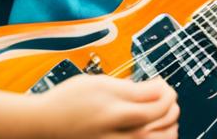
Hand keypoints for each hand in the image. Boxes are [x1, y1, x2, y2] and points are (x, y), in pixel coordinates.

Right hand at [33, 75, 177, 138]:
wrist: (45, 125)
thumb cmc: (68, 101)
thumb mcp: (98, 83)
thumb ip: (130, 87)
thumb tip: (156, 88)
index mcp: (118, 111)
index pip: (161, 103)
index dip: (168, 91)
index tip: (162, 84)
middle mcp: (122, 133)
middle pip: (165, 122)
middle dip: (172, 107)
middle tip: (167, 97)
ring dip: (170, 126)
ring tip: (165, 116)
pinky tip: (154, 132)